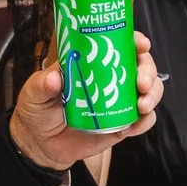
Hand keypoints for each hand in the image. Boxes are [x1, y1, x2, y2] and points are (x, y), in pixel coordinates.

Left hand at [11, 29, 161, 172]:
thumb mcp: (34, 93)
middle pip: (142, 66)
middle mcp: (111, 78)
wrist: (41, 144)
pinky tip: (134, 125)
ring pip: (149, 91)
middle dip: (148, 71)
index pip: (120, 44)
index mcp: (93, 63)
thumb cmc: (38, 110)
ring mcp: (120, 101)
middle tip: (141, 84)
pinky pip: (143, 120)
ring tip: (142, 105)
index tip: (140, 44)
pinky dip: (145, 121)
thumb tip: (55, 77)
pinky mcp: (123, 124)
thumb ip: (42, 84)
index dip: (135, 41)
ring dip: (153, 95)